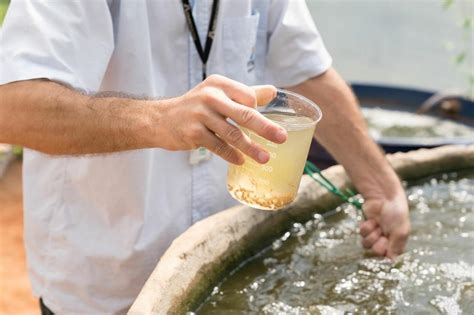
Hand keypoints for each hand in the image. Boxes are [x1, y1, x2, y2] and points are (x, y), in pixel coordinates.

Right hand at [154, 74, 286, 163]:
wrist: (161, 119)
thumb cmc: (196, 107)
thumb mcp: (218, 94)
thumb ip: (246, 93)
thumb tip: (273, 92)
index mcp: (219, 84)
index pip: (248, 97)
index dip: (258, 111)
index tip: (263, 124)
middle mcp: (210, 97)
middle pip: (244, 114)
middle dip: (265, 128)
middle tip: (282, 138)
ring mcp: (200, 115)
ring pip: (232, 134)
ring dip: (250, 148)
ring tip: (264, 158)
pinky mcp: (193, 132)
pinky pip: (218, 146)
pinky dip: (231, 154)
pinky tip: (241, 161)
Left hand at [359, 191, 409, 258]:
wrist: (383, 196)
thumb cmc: (396, 212)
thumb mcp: (401, 230)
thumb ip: (396, 247)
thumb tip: (391, 262)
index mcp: (397, 242)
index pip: (389, 257)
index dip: (386, 251)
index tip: (387, 243)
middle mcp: (386, 240)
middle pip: (376, 252)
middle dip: (378, 243)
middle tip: (382, 234)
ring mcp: (375, 233)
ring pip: (366, 244)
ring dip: (371, 235)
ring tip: (377, 226)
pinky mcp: (366, 227)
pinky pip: (362, 234)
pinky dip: (367, 227)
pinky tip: (372, 220)